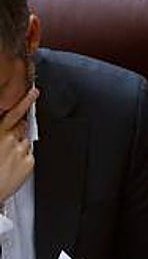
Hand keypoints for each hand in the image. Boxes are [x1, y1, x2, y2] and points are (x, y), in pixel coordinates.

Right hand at [0, 85, 36, 199]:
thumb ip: (1, 132)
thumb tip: (7, 128)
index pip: (14, 113)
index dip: (26, 101)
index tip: (34, 92)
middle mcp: (11, 140)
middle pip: (22, 127)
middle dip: (19, 129)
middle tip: (10, 141)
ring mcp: (22, 151)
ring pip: (26, 142)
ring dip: (19, 147)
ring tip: (8, 158)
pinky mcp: (30, 163)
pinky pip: (29, 156)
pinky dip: (24, 159)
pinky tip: (13, 166)